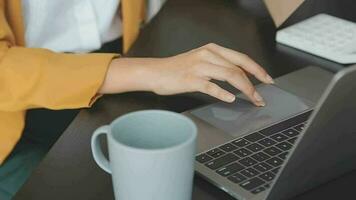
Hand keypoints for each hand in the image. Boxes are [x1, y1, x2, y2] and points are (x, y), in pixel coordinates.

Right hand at [99, 43, 273, 105]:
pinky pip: (211, 86)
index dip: (257, 69)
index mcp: (212, 49)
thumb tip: (239, 78)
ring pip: (230, 76)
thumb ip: (219, 66)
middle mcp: (208, 55)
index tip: (267, 79)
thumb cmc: (178, 69)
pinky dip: (223, 93)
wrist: (155, 72)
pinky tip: (231, 99)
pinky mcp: (191, 79)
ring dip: (245, 89)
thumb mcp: (201, 61)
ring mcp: (199, 67)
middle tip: (261, 96)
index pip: (241, 58)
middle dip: (254, 83)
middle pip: (238, 68)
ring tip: (252, 99)